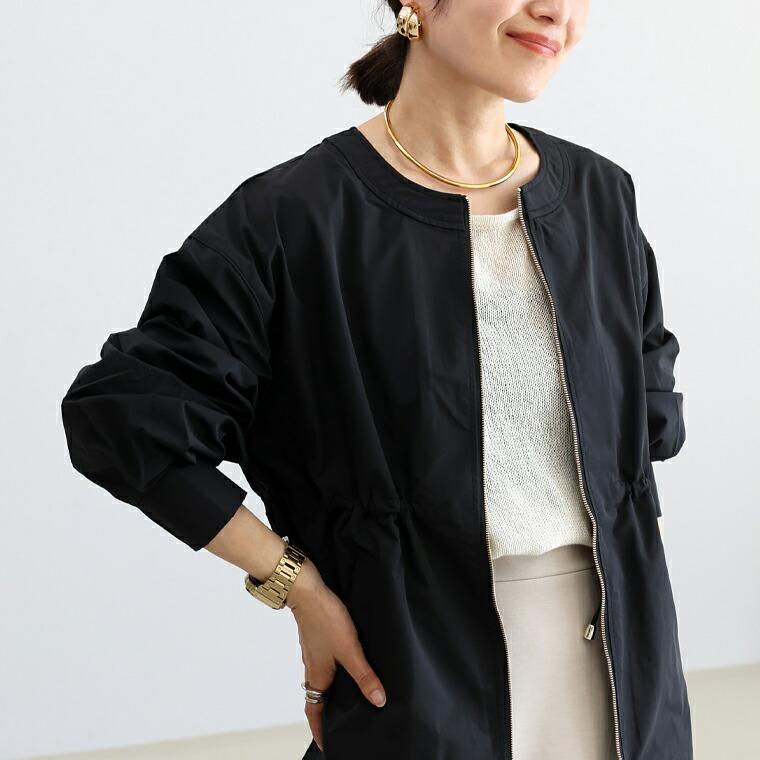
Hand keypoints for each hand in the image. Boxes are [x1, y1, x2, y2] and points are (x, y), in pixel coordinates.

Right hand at [286, 560, 386, 751]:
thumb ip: (364, 675)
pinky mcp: (318, 638)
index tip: (326, 744)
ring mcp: (314, 653)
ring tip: (348, 697)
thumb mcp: (350, 650)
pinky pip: (324, 664)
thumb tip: (378, 701)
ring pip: (322, 680)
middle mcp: (313, 667)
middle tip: (340, 723)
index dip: (320, 729)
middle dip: (328, 713)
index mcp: (317, 676)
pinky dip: (334, 672)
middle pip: (318, 698)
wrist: (307, 590)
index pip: (314, 711)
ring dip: (332, 691)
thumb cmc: (325, 619)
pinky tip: (347, 664)